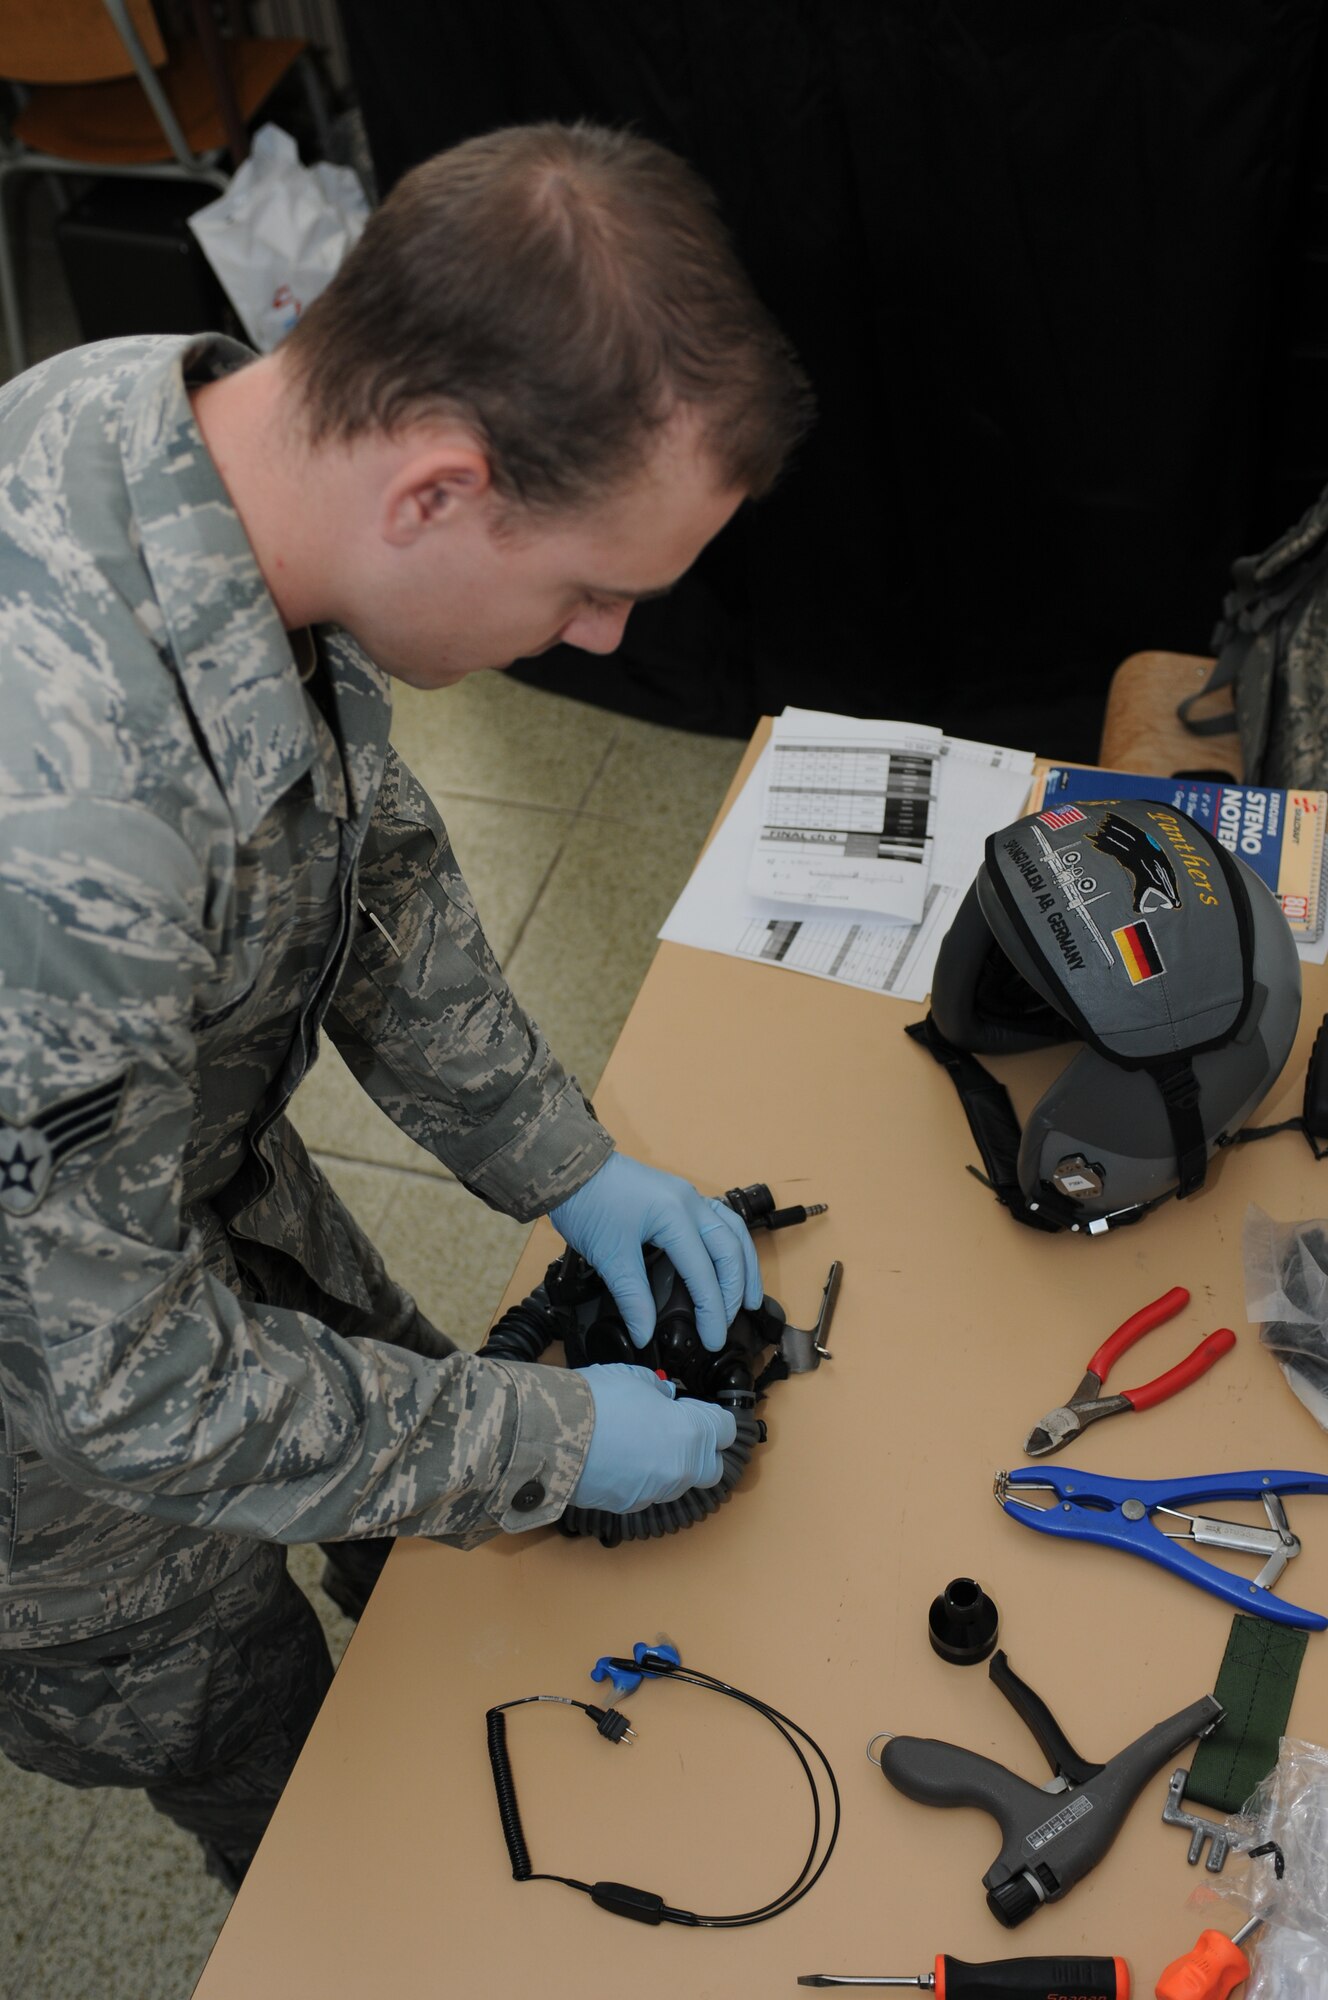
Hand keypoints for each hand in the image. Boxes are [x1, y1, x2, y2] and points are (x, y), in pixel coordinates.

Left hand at [549, 1153, 761, 1350]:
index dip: (712, 1309)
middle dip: (735, 1290)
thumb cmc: (588, 1203)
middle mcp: (690, 1202)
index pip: (704, 1272)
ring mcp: (687, 1196)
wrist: (570, 1167)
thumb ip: (632, 1297)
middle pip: (729, 1250)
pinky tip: (730, 1260)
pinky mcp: (679, 1196)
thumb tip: (644, 1333)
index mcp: (675, 1215)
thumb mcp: (609, 1255)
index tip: (712, 1339)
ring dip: (744, 1266)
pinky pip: (719, 1219)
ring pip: (733, 1231)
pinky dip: (730, 1244)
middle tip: (729, 1323)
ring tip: (750, 1297)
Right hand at [569, 1365, 737, 1512]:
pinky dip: (640, 1478)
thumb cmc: (599, 1400)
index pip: (725, 1429)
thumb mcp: (634, 1377)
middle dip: (702, 1450)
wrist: (552, 1435)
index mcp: (693, 1434)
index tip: (692, 1407)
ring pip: (678, 1482)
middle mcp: (682, 1469)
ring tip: (640, 1443)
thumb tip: (665, 1397)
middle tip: (676, 1430)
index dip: (711, 1416)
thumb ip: (658, 1390)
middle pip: (712, 1467)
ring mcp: (656, 1492)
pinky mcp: (628, 1505)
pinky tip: (617, 1460)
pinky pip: (647, 1492)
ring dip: (670, 1465)